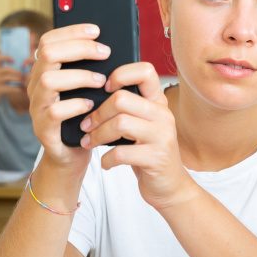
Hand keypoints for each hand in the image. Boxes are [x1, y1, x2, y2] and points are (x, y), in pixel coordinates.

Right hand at [0, 54, 23, 103]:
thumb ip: (4, 69)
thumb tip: (13, 60)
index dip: (5, 57)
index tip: (13, 60)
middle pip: (5, 69)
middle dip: (16, 71)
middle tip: (22, 74)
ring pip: (7, 78)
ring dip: (17, 79)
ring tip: (23, 81)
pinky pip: (8, 88)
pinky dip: (15, 89)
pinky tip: (20, 90)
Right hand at [27, 24, 110, 171]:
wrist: (72, 154)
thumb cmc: (84, 116)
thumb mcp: (87, 89)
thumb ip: (91, 69)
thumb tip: (110, 47)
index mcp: (45, 72)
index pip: (48, 41)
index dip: (71, 32)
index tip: (96, 30)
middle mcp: (36, 86)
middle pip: (47, 54)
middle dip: (78, 48)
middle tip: (105, 52)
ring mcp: (37, 107)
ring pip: (48, 81)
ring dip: (78, 76)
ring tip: (101, 80)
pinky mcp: (43, 129)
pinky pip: (55, 112)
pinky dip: (76, 105)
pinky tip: (91, 105)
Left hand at [79, 62, 198, 211]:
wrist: (169, 185)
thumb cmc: (148, 152)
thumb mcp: (142, 124)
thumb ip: (127, 108)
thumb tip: (91, 96)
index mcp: (158, 102)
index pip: (145, 71)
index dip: (121, 74)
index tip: (105, 89)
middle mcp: (163, 115)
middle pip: (122, 99)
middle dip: (98, 113)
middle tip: (87, 126)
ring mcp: (162, 136)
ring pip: (120, 123)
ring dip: (97, 135)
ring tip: (90, 143)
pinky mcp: (156, 158)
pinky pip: (121, 152)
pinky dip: (107, 159)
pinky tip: (106, 163)